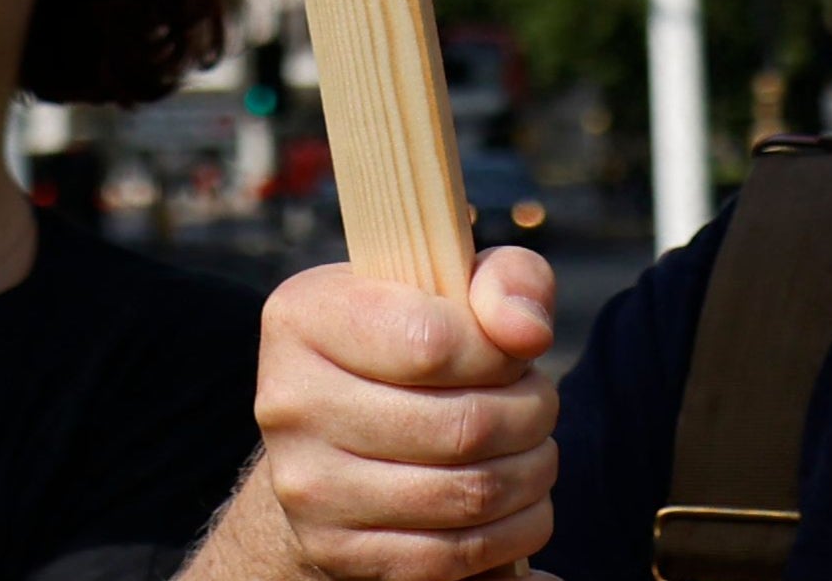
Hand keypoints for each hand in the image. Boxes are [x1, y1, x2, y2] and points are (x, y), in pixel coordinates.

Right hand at [227, 244, 556, 580]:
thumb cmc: (407, 344)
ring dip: (530, 477)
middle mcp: (291, 404)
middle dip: (531, 417)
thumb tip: (529, 332)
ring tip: (535, 453)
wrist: (331, 441)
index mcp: (304, 317)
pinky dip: (509, 534)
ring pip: (466, 495)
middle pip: (461, 426)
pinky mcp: (335, 552)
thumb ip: (507, 279)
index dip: (500, 354)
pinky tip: (518, 505)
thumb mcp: (453, 284)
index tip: (515, 355)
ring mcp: (307, 488)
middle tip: (540, 408)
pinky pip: (451, 557)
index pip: (432, 343)